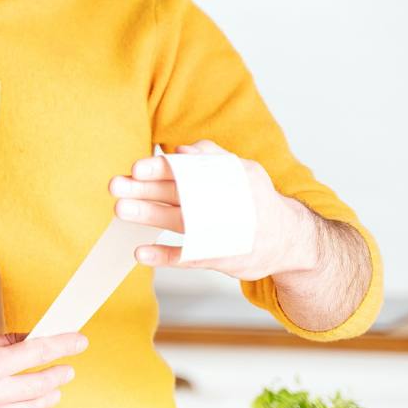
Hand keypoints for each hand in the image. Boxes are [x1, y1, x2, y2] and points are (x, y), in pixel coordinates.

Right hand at [0, 331, 87, 407]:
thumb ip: (1, 342)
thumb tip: (27, 340)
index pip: (39, 351)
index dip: (64, 345)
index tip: (80, 341)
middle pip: (41, 384)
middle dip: (60, 374)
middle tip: (70, 367)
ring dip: (48, 396)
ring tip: (56, 388)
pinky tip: (30, 405)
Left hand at [108, 140, 318, 280]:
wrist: (292, 240)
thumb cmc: (257, 199)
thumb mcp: (245, 172)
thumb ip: (213, 157)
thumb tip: (181, 149)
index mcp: (226, 179)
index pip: (189, 170)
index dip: (162, 169)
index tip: (137, 168)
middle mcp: (223, 204)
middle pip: (177, 194)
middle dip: (144, 189)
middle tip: (116, 186)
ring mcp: (221, 233)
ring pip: (178, 221)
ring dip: (148, 215)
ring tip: (120, 209)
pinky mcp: (219, 258)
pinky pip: (188, 257)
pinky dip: (164, 256)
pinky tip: (141, 253)